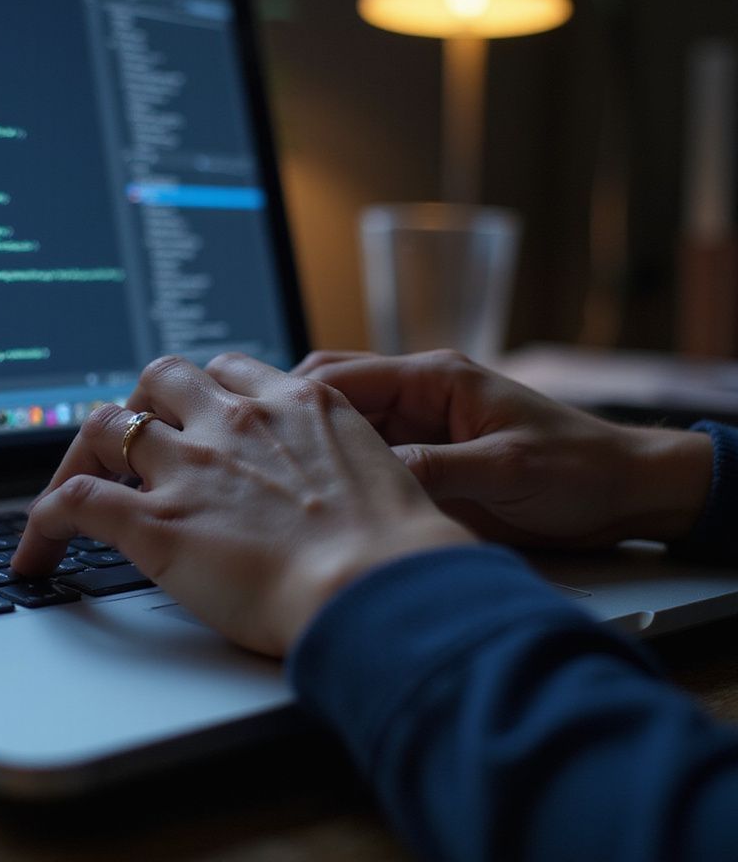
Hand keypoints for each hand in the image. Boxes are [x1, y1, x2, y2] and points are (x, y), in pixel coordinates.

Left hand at [13, 353, 472, 656]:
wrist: (381, 586)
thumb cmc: (397, 545)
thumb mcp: (381, 471)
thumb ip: (344, 458)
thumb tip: (339, 481)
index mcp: (292, 402)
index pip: (226, 368)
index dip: (204, 391)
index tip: (196, 412)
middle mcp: (233, 421)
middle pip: (158, 377)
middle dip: (143, 401)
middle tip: (137, 439)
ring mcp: (189, 468)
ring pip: (106, 425)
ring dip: (87, 449)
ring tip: (79, 480)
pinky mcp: (155, 524)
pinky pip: (73, 501)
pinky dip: (43, 523)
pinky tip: (35, 552)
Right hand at [293, 350, 712, 547]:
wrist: (624, 491)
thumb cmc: (577, 467)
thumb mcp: (506, 469)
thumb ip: (436, 468)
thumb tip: (368, 478)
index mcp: (435, 378)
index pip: (345, 377)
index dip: (296, 399)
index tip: (259, 428)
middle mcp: (419, 395)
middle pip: (333, 392)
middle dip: (292, 417)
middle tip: (256, 454)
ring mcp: (420, 428)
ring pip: (345, 427)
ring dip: (314, 448)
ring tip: (276, 481)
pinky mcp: (427, 459)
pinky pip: (370, 459)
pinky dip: (342, 473)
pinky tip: (320, 502)